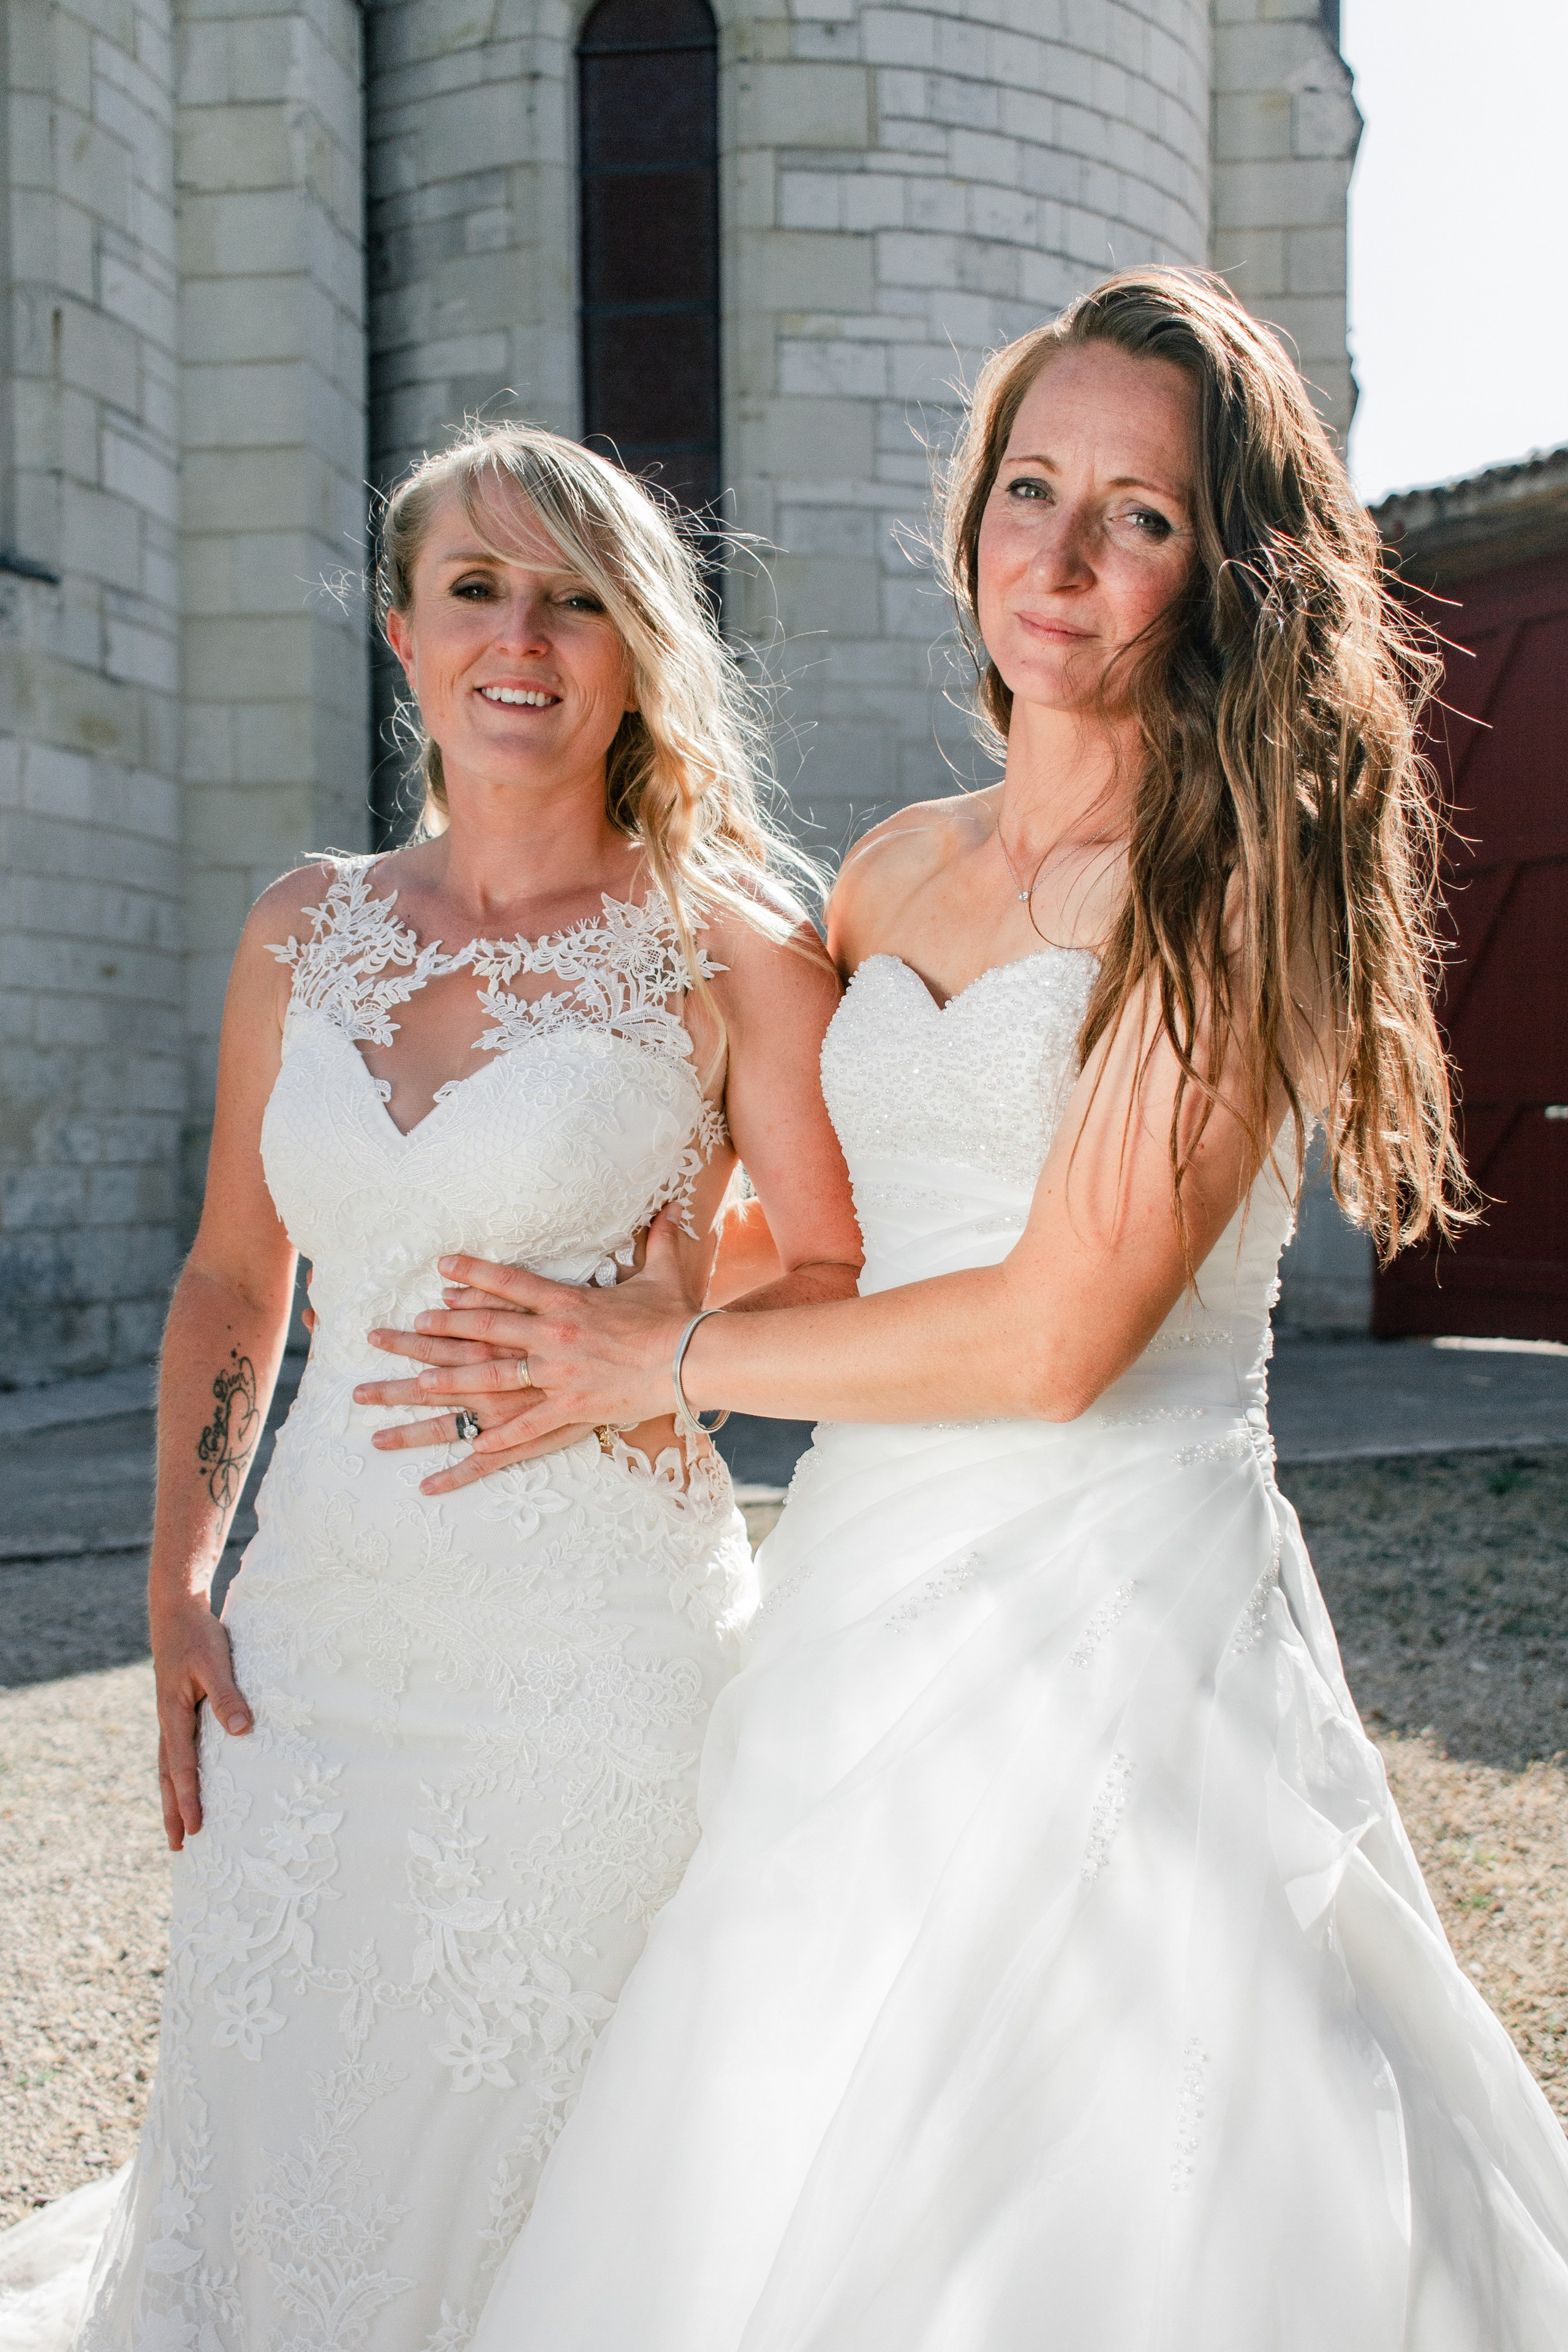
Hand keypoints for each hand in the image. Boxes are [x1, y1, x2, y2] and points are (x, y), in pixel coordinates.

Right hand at [152, 1602, 252, 1849]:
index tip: (195, 1828)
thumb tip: (241, 1731)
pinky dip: (175, 1776)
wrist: (175, 1612)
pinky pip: (173, 1752)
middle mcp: (167, 1721)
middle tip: (178, 1848)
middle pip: (168, 1776)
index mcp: (173, 1715)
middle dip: (173, 1812)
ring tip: (176, 1829)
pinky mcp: (175, 1710)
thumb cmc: (198, 1637)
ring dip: (172, 1798)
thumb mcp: (215, 1663)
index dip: (189, 1798)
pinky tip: (184, 1785)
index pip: (182, 1767)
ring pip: (167, 1767)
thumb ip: (227, 1696)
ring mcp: (169, 1717)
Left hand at [357, 1211, 699, 1480]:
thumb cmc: (677, 1317)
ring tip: (413, 1383)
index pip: (509, 1283)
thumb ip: (659, 1240)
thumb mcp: (664, 1273)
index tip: (441, 1269)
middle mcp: (552, 1337)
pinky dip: (493, 1440)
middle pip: (483, 1329)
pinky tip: (465, 1447)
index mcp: (568, 1302)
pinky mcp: (571, 1409)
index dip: (472, 1274)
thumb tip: (673, 1204)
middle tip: (402, 1327)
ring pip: (489, 1377)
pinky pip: (523, 1427)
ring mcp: (558, 1375)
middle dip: (437, 1329)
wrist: (694, 1359)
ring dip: (446, 1381)